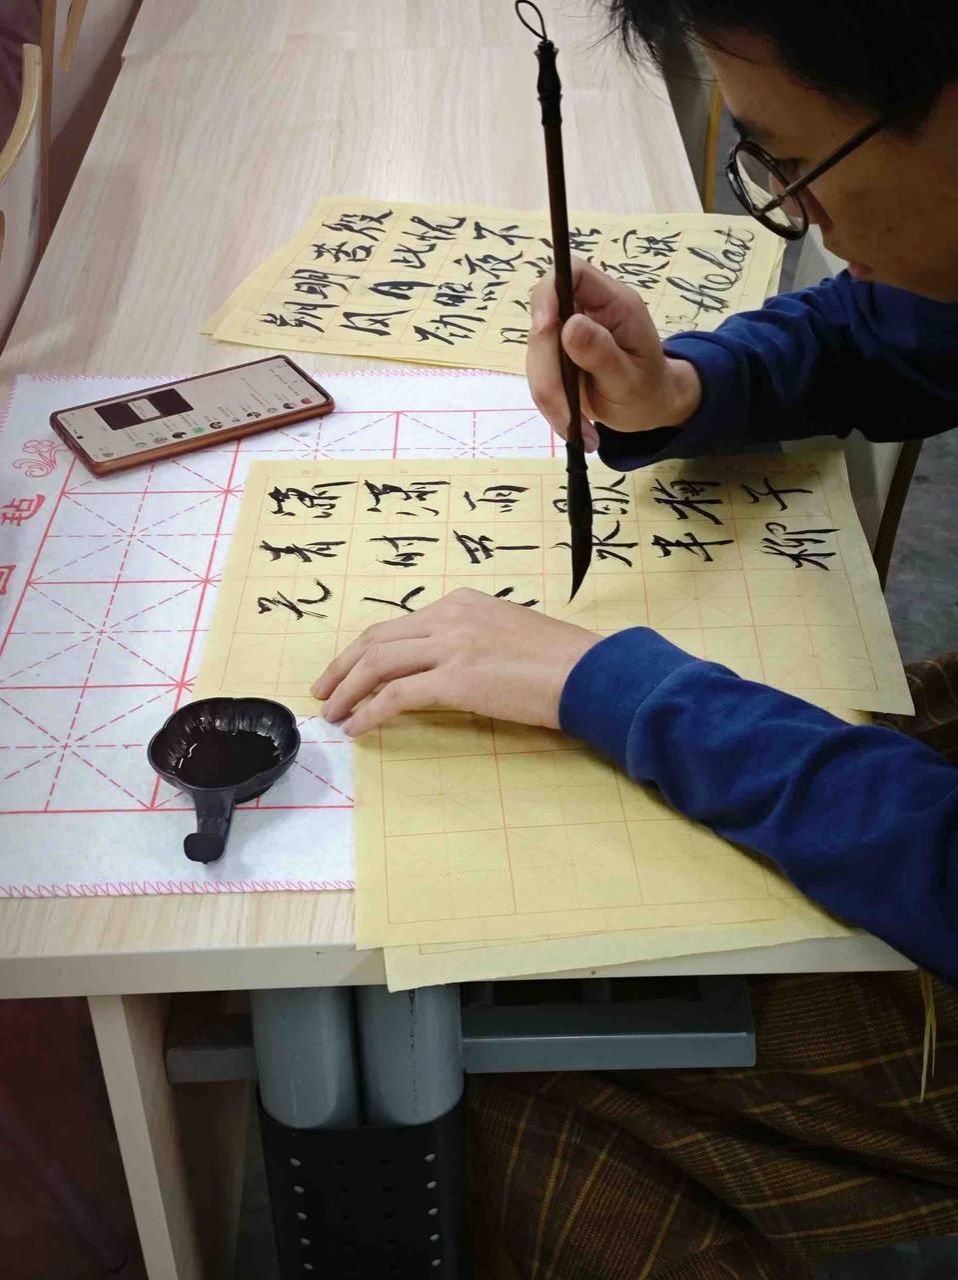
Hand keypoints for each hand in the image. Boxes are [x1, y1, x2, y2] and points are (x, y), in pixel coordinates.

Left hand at [312, 588, 600, 736]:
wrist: (588, 672)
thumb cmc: (560, 661)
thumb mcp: (507, 633)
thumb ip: (471, 640)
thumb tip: (445, 669)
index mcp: (462, 603)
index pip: (398, 625)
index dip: (364, 650)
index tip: (347, 670)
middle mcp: (450, 616)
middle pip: (376, 640)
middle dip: (342, 668)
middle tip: (324, 692)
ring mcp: (451, 645)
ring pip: (378, 664)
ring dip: (348, 691)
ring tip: (334, 713)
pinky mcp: (456, 678)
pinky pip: (396, 696)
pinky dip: (370, 712)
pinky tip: (358, 727)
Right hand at [527, 259, 701, 447]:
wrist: (650, 407)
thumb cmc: (650, 390)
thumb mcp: (630, 378)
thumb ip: (602, 352)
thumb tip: (569, 326)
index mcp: (614, 303)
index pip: (573, 273)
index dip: (549, 293)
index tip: (543, 329)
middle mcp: (588, 310)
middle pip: (544, 322)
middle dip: (546, 370)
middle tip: (565, 413)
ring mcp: (569, 332)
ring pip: (536, 353)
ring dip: (547, 394)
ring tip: (575, 428)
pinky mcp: (556, 354)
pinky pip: (538, 372)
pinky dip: (549, 402)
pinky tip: (572, 424)